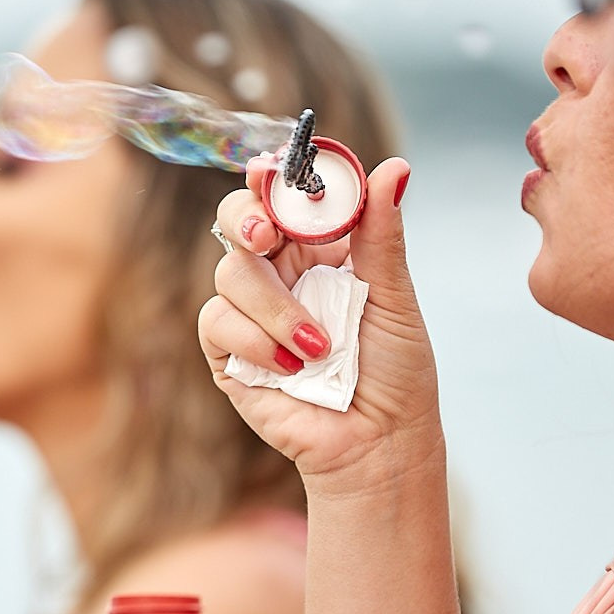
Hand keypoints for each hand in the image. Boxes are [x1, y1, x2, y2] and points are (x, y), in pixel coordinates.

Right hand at [199, 155, 442, 491]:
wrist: (379, 445)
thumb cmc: (396, 374)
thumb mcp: (395, 298)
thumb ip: (381, 234)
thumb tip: (395, 168)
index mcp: (321, 250)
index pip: (285, 197)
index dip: (274, 178)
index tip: (272, 169)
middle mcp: (281, 273)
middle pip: (239, 218)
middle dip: (247, 219)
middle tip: (268, 237)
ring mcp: (251, 312)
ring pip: (230, 271)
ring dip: (275, 307)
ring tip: (318, 347)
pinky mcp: (228, 352)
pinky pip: (217, 321)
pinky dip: (255, 341)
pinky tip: (292, 368)